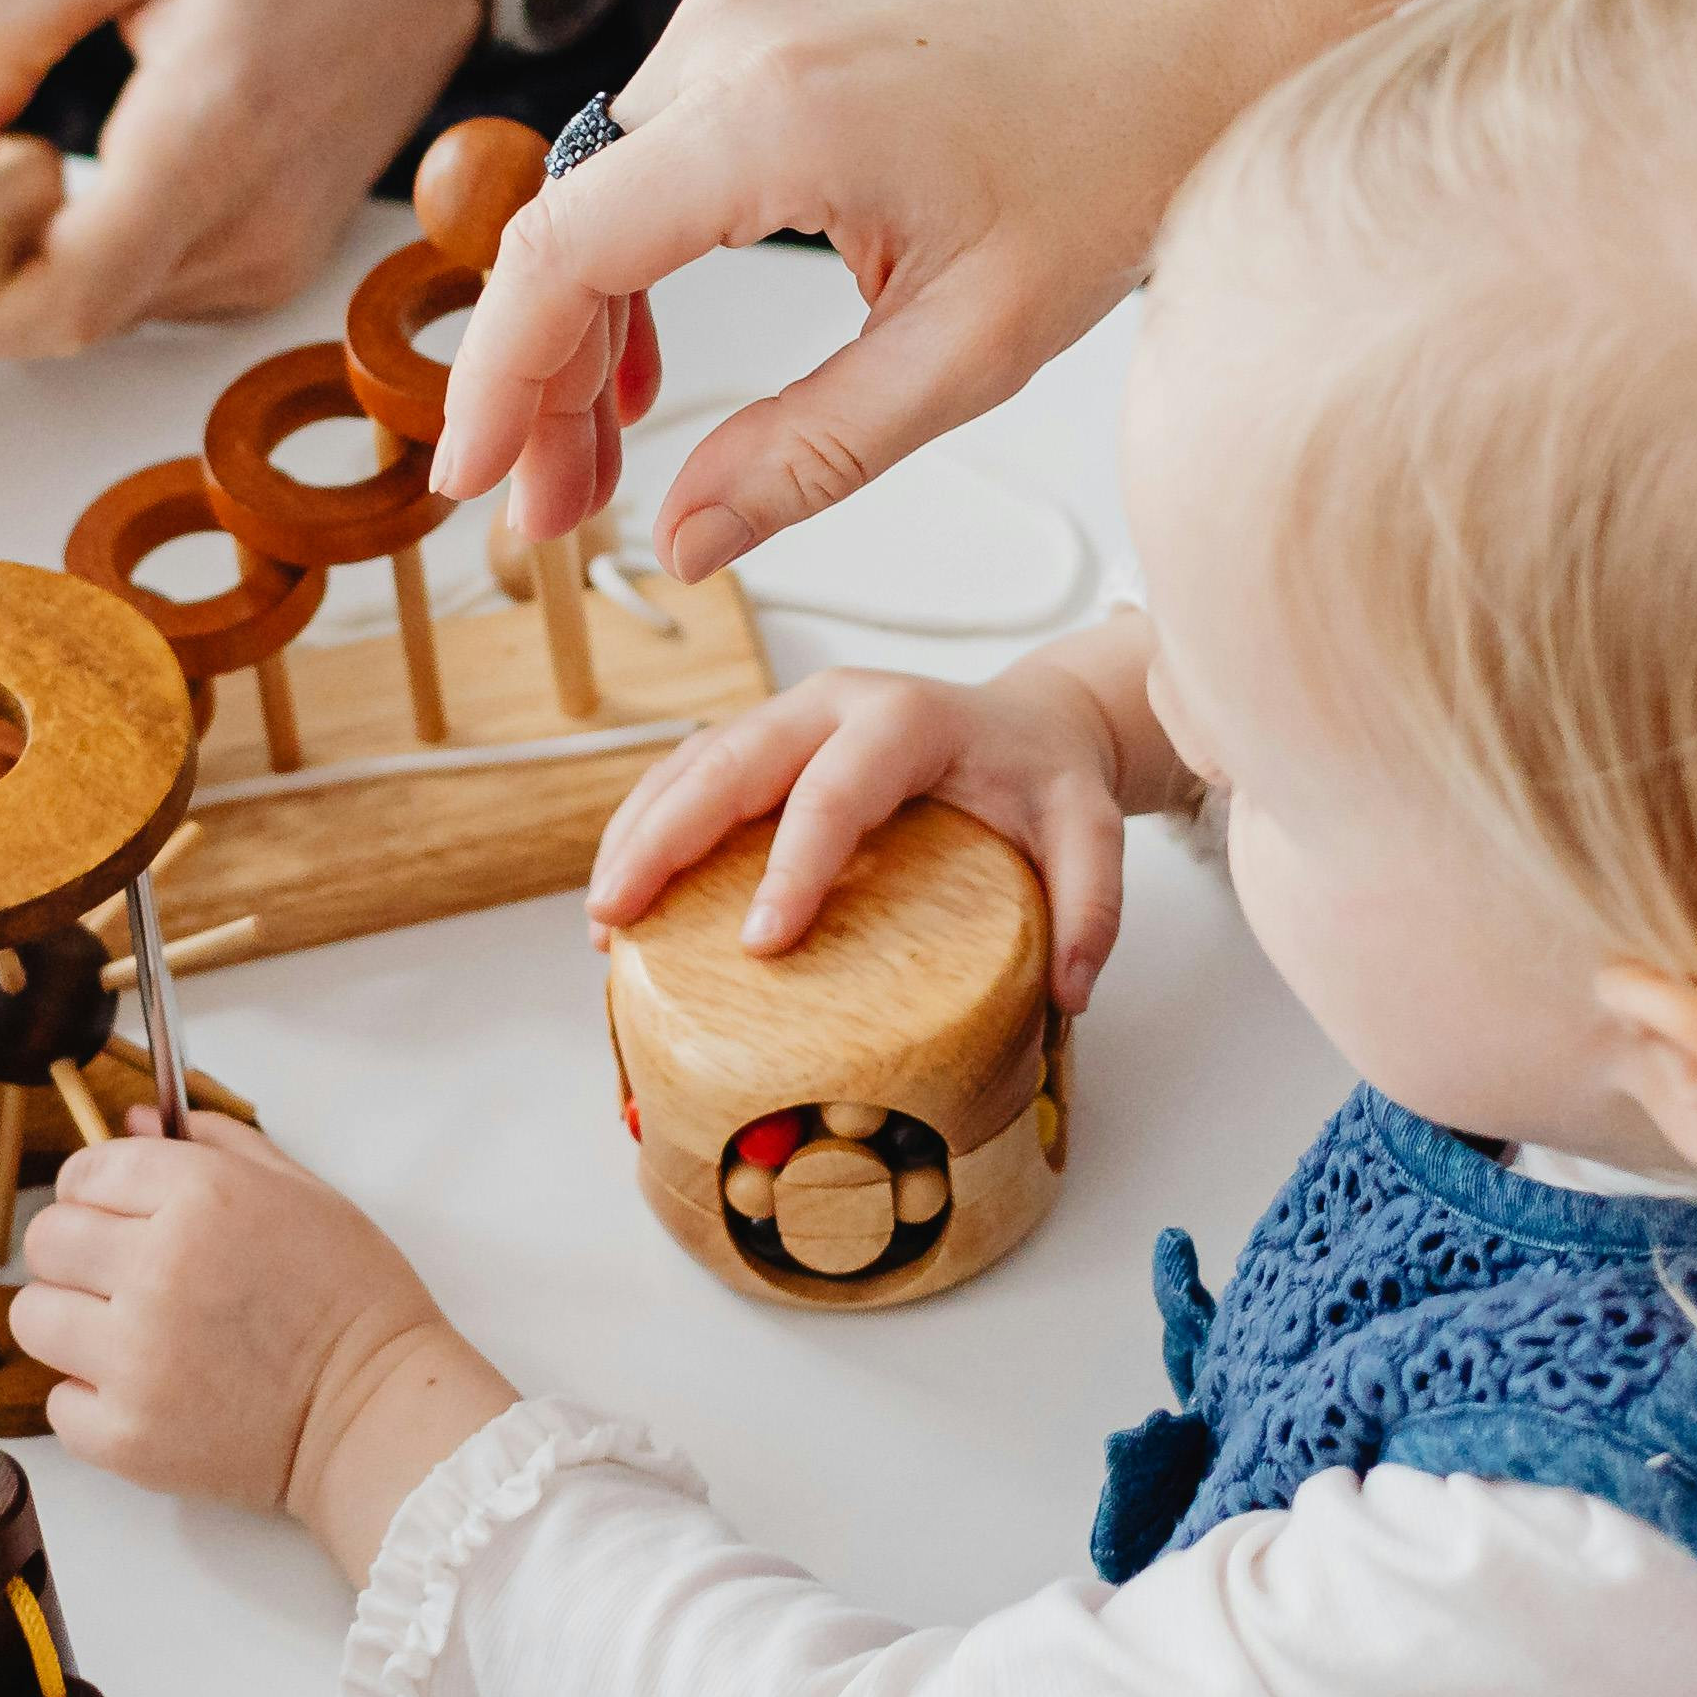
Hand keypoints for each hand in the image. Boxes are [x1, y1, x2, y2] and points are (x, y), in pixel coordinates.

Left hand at [0, 0, 499, 358]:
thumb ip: (4, 19)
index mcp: (214, 132)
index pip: (63, 296)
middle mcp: (257, 219)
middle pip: (71, 319)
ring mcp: (280, 248)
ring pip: (107, 310)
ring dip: (21, 269)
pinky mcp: (285, 248)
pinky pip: (152, 285)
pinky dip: (83, 254)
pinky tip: (47, 180)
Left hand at [11, 1116, 518, 1580]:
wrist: (378, 1414)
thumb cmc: (352, 1300)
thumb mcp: (301, 1192)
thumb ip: (213, 1144)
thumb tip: (130, 1120)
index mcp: (203, 1197)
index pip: (85, 1171)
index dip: (98, 1189)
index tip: (116, 1211)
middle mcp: (158, 1270)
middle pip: (47, 1239)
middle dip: (78, 1250)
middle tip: (123, 1275)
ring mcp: (137, 1358)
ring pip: (34, 1316)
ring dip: (73, 1322)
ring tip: (130, 1336)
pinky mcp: (127, 1435)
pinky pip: (58, 1403)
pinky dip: (92, 1401)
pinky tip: (147, 1393)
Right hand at [436, 0, 1420, 576]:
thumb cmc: (1136, 128)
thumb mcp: (979, 338)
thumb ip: (815, 450)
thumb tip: (685, 540)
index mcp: (769, 115)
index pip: (558, 258)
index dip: (498, 388)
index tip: (480, 490)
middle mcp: (732, 42)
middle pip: (563, 232)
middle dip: (540, 387)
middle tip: (553, 519)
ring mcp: (747, 17)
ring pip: (603, 195)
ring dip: (589, 329)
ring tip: (605, 455)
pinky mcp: (776, 20)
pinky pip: (657, 152)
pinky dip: (639, 258)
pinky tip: (661, 356)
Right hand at [588, 634, 1156, 1008]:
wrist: (1026, 723)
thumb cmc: (1044, 778)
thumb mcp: (1088, 828)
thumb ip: (1092, 902)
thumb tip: (1073, 992)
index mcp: (908, 718)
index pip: (837, 790)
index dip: (794, 863)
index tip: (761, 942)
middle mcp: (835, 704)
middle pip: (733, 760)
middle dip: (666, 838)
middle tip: (618, 916)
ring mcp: (791, 716)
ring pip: (693, 762)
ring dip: (638, 834)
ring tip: (603, 921)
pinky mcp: (766, 743)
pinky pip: (689, 774)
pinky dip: (647, 827)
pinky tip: (622, 897)